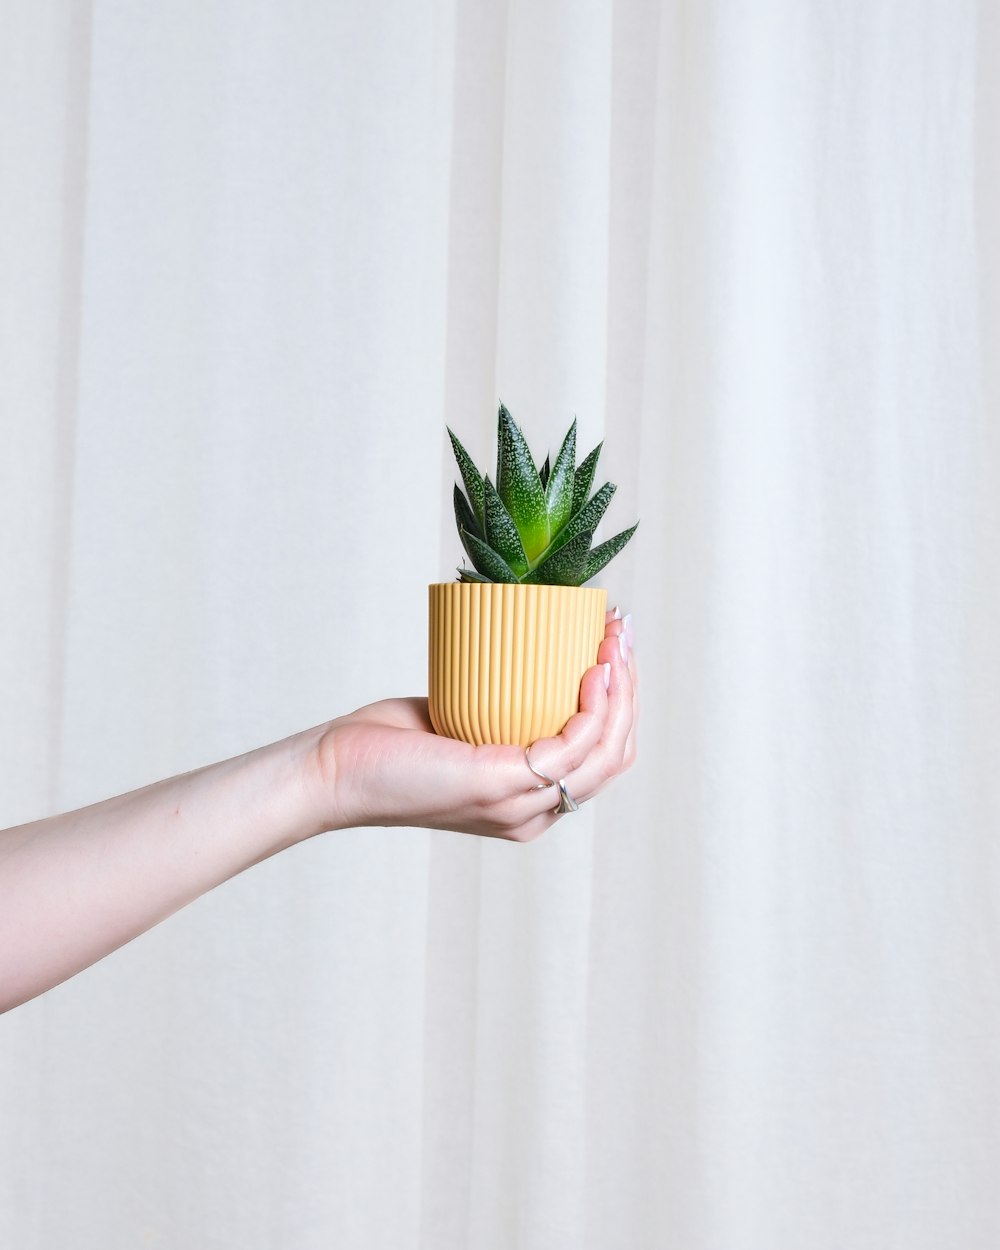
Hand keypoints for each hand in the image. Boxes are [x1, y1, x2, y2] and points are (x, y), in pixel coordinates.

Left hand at [315, 610, 636, 839]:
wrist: (337, 770)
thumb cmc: (390, 746)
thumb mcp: (460, 724)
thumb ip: (496, 709)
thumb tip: (526, 654)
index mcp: (529, 805)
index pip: (603, 761)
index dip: (622, 704)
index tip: (614, 645)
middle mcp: (532, 813)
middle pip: (614, 755)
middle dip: (630, 690)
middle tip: (621, 633)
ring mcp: (518, 805)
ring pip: (603, 753)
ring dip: (620, 692)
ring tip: (612, 642)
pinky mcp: (498, 785)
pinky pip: (570, 749)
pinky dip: (591, 710)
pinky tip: (591, 671)